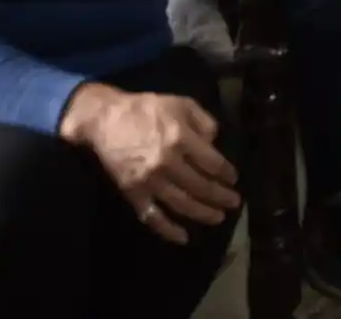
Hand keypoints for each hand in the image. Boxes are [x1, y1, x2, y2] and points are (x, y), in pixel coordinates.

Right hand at [60, 83, 242, 244]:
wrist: (106, 119)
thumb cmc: (147, 109)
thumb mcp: (181, 103)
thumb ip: (203, 121)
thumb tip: (215, 144)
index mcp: (180, 138)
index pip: (212, 163)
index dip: (227, 173)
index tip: (233, 179)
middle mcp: (167, 162)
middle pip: (201, 186)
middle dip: (221, 197)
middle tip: (235, 203)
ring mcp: (149, 181)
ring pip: (182, 204)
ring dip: (203, 214)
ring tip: (219, 217)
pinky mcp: (133, 193)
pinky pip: (152, 216)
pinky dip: (168, 230)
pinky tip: (183, 237)